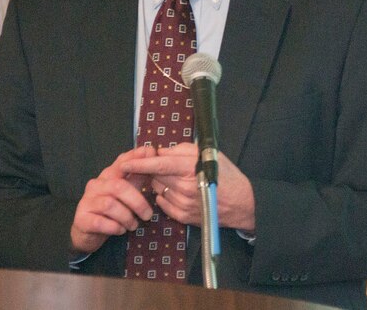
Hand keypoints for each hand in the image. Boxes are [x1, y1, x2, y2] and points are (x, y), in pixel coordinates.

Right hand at [70, 145, 156, 254]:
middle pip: (118, 187)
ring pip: (109, 205)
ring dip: (126, 217)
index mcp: (108, 176)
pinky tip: (120, 230)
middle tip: (148, 215)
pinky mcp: (81, 219)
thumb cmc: (111, 211)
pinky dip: (114, 227)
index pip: (121, 162)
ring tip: (133, 226)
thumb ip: (137, 177)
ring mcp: (86, 201)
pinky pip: (100, 222)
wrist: (86, 233)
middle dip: (137, 202)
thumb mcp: (126, 192)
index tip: (150, 152)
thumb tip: (151, 157)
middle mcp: (95, 185)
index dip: (135, 157)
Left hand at [120, 143, 255, 231]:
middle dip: (154, 170)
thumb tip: (160, 152)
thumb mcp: (206, 154)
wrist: (241, 202)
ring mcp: (182, 204)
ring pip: (157, 189)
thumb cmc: (225, 174)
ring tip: (178, 180)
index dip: (140, 163)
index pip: (159, 164)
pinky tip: (179, 192)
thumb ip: (181, 150)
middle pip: (155, 176)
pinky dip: (166, 195)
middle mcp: (184, 187)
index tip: (125, 162)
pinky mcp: (182, 216)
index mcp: (191, 168)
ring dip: (161, 183)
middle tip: (167, 166)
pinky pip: (163, 203)